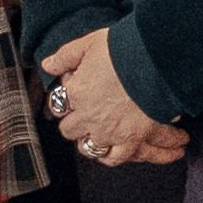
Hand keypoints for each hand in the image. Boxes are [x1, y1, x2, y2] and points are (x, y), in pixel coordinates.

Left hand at [42, 31, 183, 166]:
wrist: (155, 61)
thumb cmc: (125, 50)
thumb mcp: (89, 43)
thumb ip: (65, 56)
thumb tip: (48, 65)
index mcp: (77, 92)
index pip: (59, 105)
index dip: (66, 101)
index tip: (75, 97)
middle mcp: (89, 116)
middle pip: (71, 130)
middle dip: (77, 123)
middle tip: (89, 116)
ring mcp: (109, 131)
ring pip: (91, 148)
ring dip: (96, 142)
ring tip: (106, 135)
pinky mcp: (131, 140)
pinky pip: (118, 158)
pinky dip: (119, 156)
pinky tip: (123, 151)